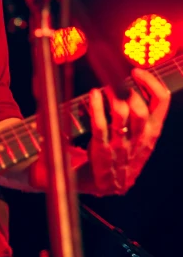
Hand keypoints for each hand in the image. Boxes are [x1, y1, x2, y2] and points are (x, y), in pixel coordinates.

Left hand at [85, 68, 169, 195]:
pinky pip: (100, 126)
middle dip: (129, 90)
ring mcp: (120, 146)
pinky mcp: (102, 151)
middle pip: (141, 110)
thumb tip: (135, 82)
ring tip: (105, 86)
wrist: (104, 185)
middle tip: (116, 79)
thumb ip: (142, 114)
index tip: (137, 71)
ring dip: (112, 96)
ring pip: (122, 115)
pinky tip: (94, 95)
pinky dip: (97, 107)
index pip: (162, 103)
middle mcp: (139, 139)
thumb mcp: (140, 137)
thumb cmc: (121, 153)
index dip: (151, 83)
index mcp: (151, 133)